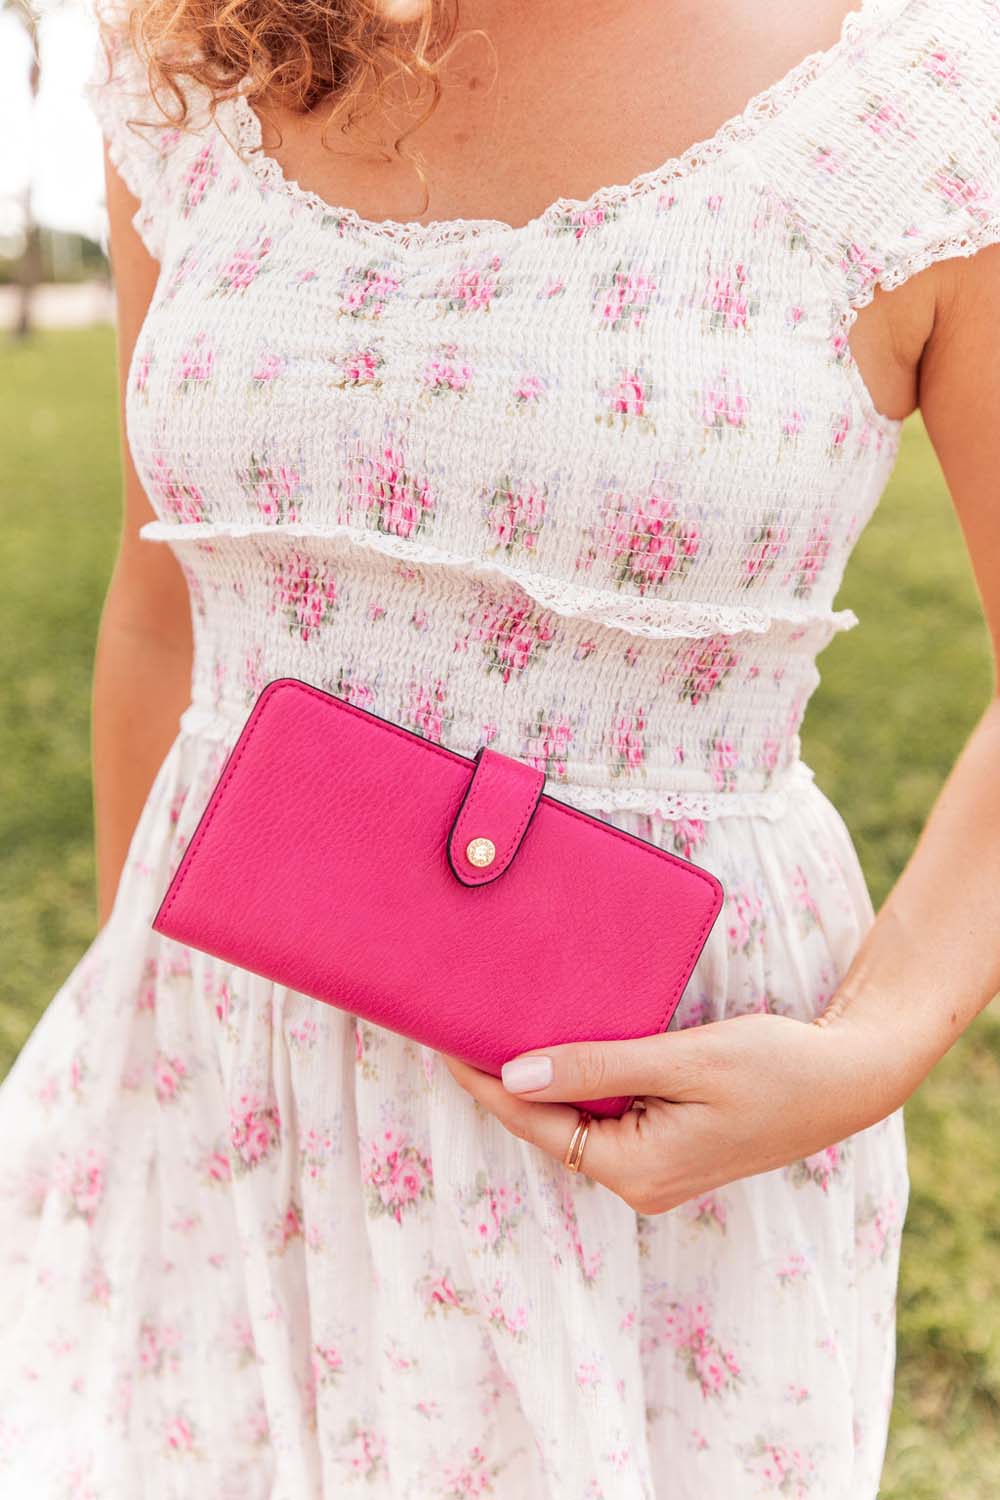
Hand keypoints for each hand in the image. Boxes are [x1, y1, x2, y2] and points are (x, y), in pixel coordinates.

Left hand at [441, 1007, 907, 1214]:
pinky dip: (581, 1079)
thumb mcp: (681, 1060)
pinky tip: (562, 1042)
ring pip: (577, 1120)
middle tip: (460, 1024)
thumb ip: (596, 1068)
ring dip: (542, 1077)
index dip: (485, 1080)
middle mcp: (639, 1181)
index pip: (536, 1123)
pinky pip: (607, 1115)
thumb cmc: (774, 1066)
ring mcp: (655, 1169)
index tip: (442, 1040)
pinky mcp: (669, 1146)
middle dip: (505, 1079)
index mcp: (637, 1171)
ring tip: (497, 1026)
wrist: (848, 1077)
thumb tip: (514, 1075)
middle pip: (550, 1126)